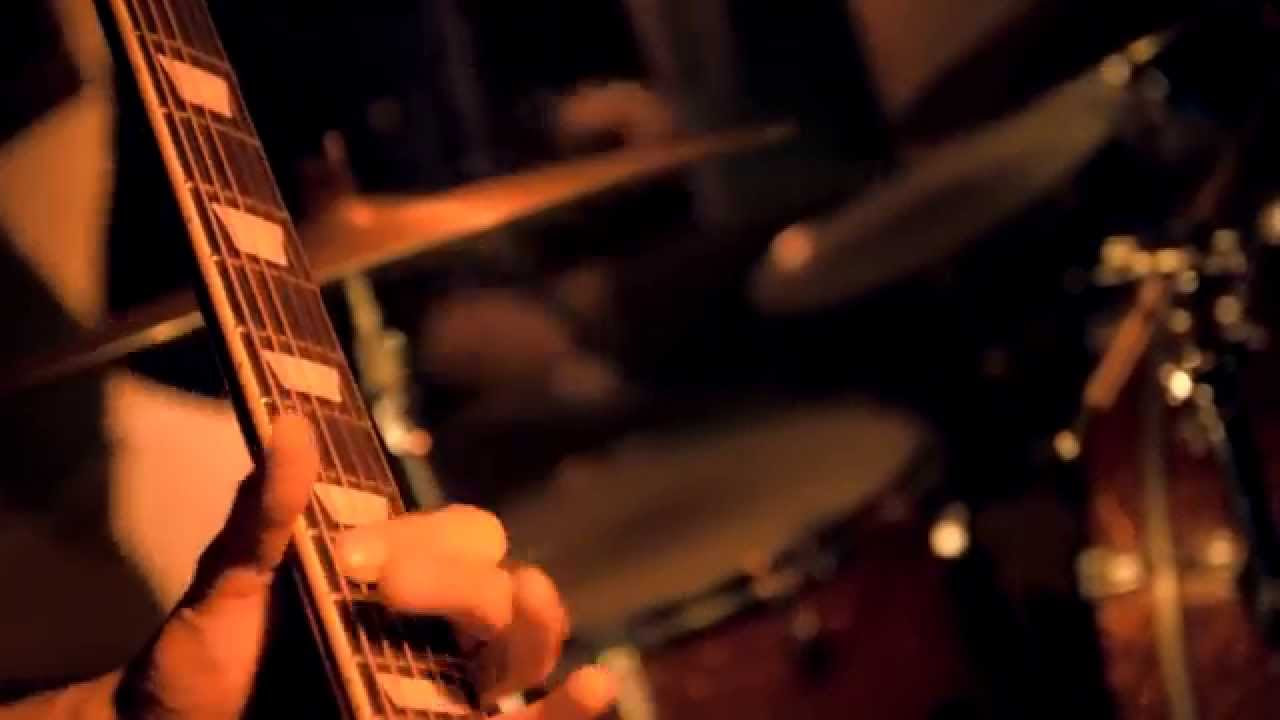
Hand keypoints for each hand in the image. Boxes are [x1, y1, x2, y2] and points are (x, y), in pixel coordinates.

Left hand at [115, 414, 615, 718]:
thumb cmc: (202, 668)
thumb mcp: (223, 589)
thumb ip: (265, 517)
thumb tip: (287, 423)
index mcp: (394, 577)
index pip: (457, 537)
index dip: (423, 542)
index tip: (353, 560)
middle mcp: (433, 629)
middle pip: (496, 587)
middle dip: (458, 584)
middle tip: (387, 593)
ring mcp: (446, 688)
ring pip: (526, 647)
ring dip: (533, 624)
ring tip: (518, 605)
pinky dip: (569, 711)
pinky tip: (591, 686)